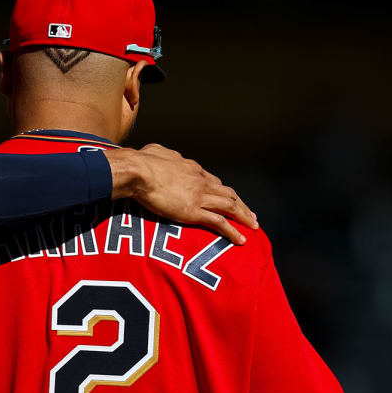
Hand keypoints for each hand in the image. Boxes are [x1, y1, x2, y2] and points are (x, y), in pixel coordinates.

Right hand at [106, 144, 258, 245]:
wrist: (139, 171)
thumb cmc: (142, 161)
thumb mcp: (156, 153)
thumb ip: (163, 156)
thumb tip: (160, 156)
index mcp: (193, 169)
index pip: (214, 182)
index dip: (224, 192)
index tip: (229, 199)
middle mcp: (201, 182)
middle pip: (229, 194)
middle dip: (242, 205)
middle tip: (251, 215)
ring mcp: (199, 197)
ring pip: (230, 207)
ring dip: (244, 217)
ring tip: (252, 226)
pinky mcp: (194, 211)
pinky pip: (219, 223)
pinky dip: (233, 231)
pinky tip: (241, 240)